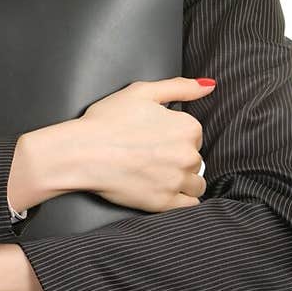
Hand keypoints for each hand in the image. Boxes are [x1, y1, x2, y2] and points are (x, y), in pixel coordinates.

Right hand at [76, 76, 214, 211]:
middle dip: (179, 158)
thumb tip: (209, 86)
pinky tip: (165, 191)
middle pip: (195, 159)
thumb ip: (180, 87)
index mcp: (187, 127)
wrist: (81, 152)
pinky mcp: (164, 203)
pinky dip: (182, 199)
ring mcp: (177, 181)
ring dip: (183, 180)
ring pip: (196, 183)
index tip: (156, 137)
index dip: (175, 135)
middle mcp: (188, 155)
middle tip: (152, 155)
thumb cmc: (107, 120)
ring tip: (157, 174)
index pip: (195, 134)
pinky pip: (189, 204)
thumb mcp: (143, 92)